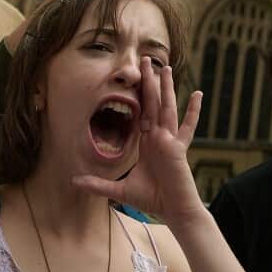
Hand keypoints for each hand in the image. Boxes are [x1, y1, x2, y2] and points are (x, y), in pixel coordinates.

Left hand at [70, 62, 201, 224]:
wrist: (174, 211)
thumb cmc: (152, 200)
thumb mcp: (119, 191)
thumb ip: (98, 185)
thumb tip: (73, 182)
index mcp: (147, 142)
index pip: (141, 112)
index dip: (138, 94)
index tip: (135, 77)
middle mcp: (158, 137)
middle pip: (152, 103)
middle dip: (149, 81)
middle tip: (145, 59)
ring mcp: (169, 140)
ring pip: (166, 107)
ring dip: (165, 87)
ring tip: (165, 66)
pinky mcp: (177, 148)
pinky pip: (186, 127)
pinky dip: (193, 111)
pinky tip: (198, 94)